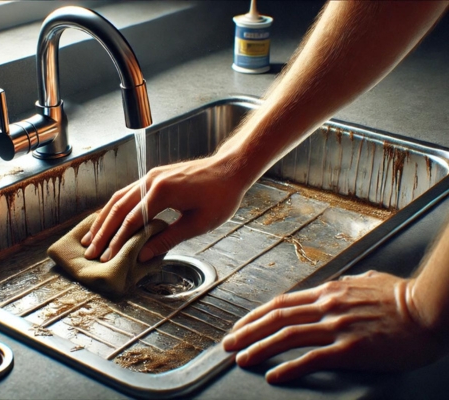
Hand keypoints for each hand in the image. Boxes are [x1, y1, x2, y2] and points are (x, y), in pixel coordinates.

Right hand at [81, 154, 251, 261]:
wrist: (231, 169)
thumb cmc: (221, 196)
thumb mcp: (198, 223)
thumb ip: (168, 239)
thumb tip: (142, 255)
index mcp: (162, 192)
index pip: (131, 221)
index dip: (117, 241)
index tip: (106, 258)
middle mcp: (152, 180)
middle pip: (118, 208)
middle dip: (102, 232)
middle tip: (90, 252)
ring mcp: (151, 176)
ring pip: (119, 198)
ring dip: (103, 219)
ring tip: (91, 238)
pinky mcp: (154, 176)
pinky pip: (127, 192)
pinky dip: (114, 208)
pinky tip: (108, 219)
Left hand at [223, 270, 443, 383]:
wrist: (429, 309)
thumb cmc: (403, 296)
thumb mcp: (370, 281)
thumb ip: (350, 283)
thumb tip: (345, 282)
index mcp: (329, 291)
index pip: (282, 303)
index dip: (256, 315)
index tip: (241, 325)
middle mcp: (327, 305)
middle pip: (276, 318)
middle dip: (247, 331)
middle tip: (228, 344)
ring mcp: (337, 326)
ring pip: (287, 337)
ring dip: (259, 348)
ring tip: (240, 359)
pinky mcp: (351, 348)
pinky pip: (312, 358)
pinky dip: (289, 367)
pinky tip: (273, 375)